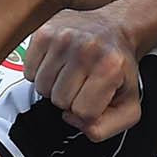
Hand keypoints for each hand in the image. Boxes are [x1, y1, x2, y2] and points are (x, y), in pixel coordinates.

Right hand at [25, 9, 149, 139]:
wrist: (114, 27)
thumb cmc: (119, 66)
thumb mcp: (129, 105)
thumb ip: (105, 128)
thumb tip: (72, 120)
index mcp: (110, 67)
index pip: (84, 113)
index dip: (88, 112)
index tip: (94, 98)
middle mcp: (86, 49)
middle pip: (60, 101)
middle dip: (70, 99)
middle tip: (82, 84)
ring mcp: (62, 38)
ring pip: (42, 88)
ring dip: (54, 87)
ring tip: (70, 74)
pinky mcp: (44, 33)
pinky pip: (28, 72)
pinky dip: (40, 74)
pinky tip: (57, 65)